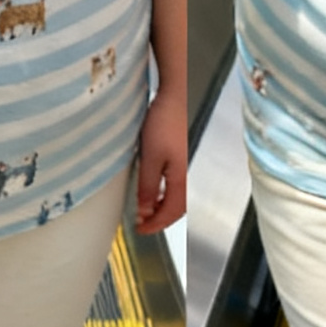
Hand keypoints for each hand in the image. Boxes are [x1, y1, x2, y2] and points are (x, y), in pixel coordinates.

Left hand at [134, 84, 186, 234]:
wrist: (174, 96)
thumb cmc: (163, 123)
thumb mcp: (150, 158)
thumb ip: (147, 186)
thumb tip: (144, 210)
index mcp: (180, 177)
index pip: (171, 211)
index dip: (155, 225)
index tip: (140, 230)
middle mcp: (185, 172)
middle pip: (177, 207)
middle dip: (160, 218)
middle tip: (142, 223)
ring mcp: (183, 163)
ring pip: (176, 195)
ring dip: (161, 206)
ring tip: (145, 208)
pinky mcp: (179, 154)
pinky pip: (174, 183)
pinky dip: (163, 193)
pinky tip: (153, 187)